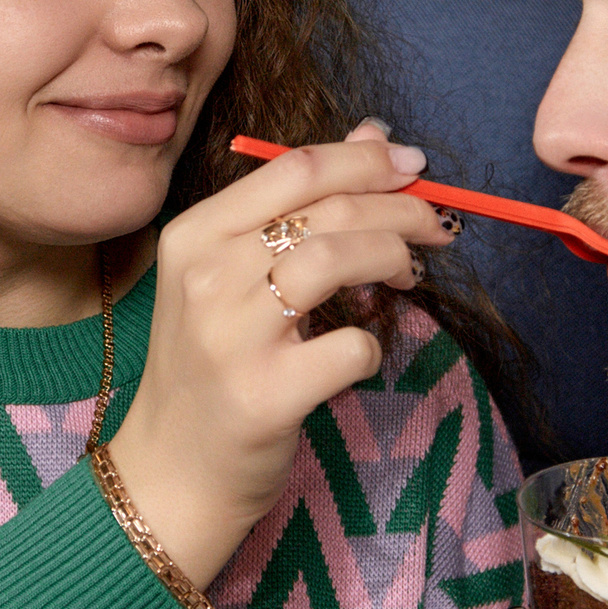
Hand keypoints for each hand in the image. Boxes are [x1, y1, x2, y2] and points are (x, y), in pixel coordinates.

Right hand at [106, 122, 454, 590]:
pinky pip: (350, 348)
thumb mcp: (234, 275)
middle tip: (437, 225)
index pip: (293, 167)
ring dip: (393, 258)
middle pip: (326, 209)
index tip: (414, 168)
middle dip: (401, 208)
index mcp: (194, 235)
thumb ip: (298, 206)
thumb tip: (374, 137)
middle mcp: (206, 277)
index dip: (367, 160)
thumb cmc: (212, 366)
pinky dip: (373, 346)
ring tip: (410, 275)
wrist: (170, 471)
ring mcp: (232, 336)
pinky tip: (363, 353)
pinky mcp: (265, 395)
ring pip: (336, 259)